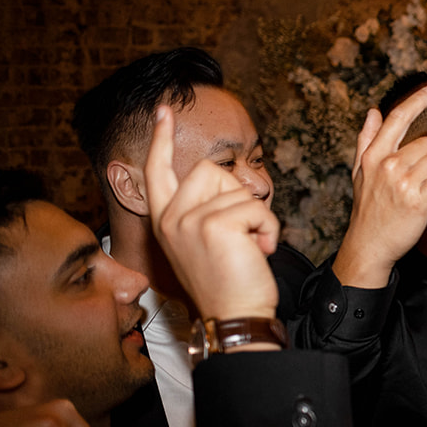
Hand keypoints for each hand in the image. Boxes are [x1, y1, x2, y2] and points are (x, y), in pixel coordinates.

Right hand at [146, 105, 279, 320]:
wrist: (235, 316)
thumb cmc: (229, 282)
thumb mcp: (205, 242)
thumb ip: (204, 212)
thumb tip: (225, 187)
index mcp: (164, 220)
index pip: (157, 171)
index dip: (161, 139)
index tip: (164, 110)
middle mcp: (170, 217)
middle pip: (209, 170)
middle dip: (236, 194)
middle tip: (241, 232)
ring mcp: (189, 220)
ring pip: (238, 190)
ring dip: (257, 218)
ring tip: (250, 248)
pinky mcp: (214, 224)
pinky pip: (257, 208)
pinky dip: (269, 229)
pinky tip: (259, 252)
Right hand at [331, 85, 426, 287]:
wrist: (369, 245)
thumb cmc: (368, 209)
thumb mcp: (359, 172)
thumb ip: (367, 140)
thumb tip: (374, 111)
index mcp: (373, 156)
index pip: (397, 119)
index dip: (416, 100)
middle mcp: (388, 164)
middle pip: (424, 141)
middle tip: (415, 180)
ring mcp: (404, 181)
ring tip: (421, 189)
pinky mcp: (420, 198)